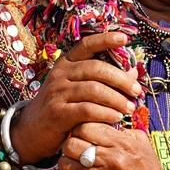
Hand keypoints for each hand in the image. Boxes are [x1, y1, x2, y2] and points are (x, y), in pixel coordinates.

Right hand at [11, 31, 141, 166]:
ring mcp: (57, 92)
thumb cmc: (62, 106)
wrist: (32, 130)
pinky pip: (87, 109)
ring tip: (129, 108)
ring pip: (93, 89)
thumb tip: (133, 72)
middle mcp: (60, 74)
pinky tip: (116, 117)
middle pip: (96, 68)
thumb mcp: (78, 88)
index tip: (124, 38)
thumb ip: (104, 79)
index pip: (86, 45)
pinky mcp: (58, 113)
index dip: (105, 39)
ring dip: (116, 99)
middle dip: (121, 79)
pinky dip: (105, 113)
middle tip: (136, 91)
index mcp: (66, 63)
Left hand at [54, 121, 169, 169]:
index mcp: (122, 144)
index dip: (80, 127)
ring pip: (66, 164)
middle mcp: (110, 161)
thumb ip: (124, 130)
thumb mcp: (143, 145)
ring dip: (64, 162)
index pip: (86, 127)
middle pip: (72, 144)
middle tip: (73, 147)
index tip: (82, 132)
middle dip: (69, 143)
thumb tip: (107, 119)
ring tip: (70, 162)